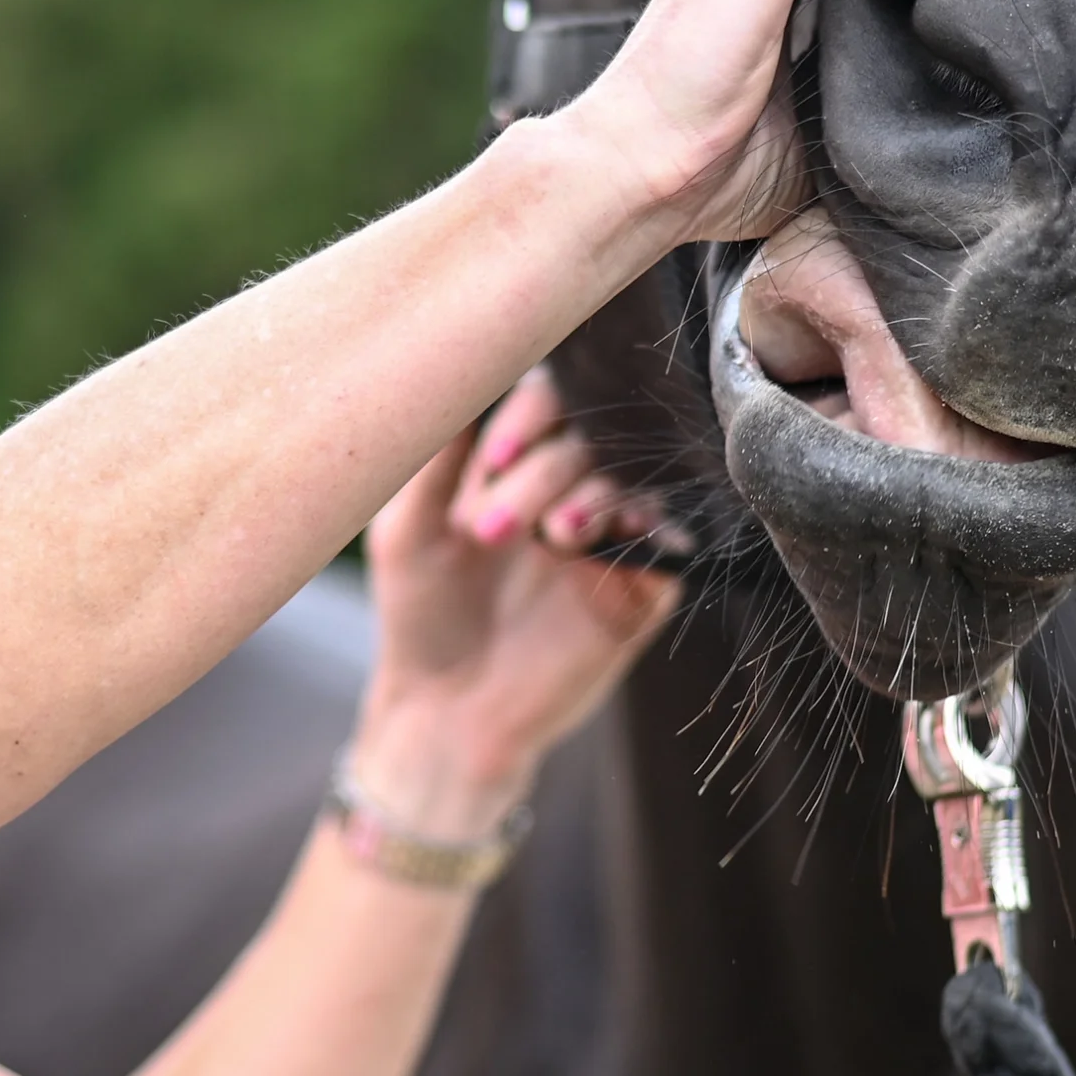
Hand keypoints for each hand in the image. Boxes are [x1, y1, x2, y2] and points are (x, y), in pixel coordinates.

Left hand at [343, 372, 677, 841]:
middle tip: (493, 528)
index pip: (550, 398)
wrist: (448, 712)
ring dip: (590, 494)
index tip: (492, 459)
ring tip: (549, 538)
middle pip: (591, 435)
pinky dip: (641, 525)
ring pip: (630, 477)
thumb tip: (454, 363)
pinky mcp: (645, 583)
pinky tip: (598, 539)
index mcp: (520, 461)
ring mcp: (613, 532)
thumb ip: (433, 453)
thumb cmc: (420, 613)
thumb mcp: (408, 526)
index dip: (530, 416)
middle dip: (545, 470)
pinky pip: (668, 536)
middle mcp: (572, 485)